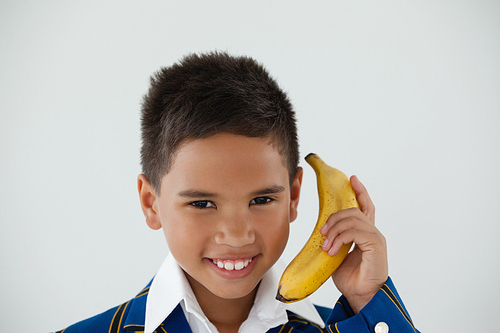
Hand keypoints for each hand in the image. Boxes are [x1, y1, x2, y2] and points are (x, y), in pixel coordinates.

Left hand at [320, 175, 387, 313]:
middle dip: (334, 218)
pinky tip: (332, 251)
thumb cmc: (350, 279)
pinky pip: (355, 232)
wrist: (361, 297)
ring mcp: (376, 238)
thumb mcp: (337, 255)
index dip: (360, 191)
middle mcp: (373, 232)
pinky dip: (340, 239)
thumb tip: (321, 234)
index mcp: (365, 233)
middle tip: (322, 233)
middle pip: (353, 210)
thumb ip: (335, 241)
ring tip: (326, 246)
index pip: (365, 206)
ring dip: (334, 230)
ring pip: (352, 219)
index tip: (351, 178)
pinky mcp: (375, 245)